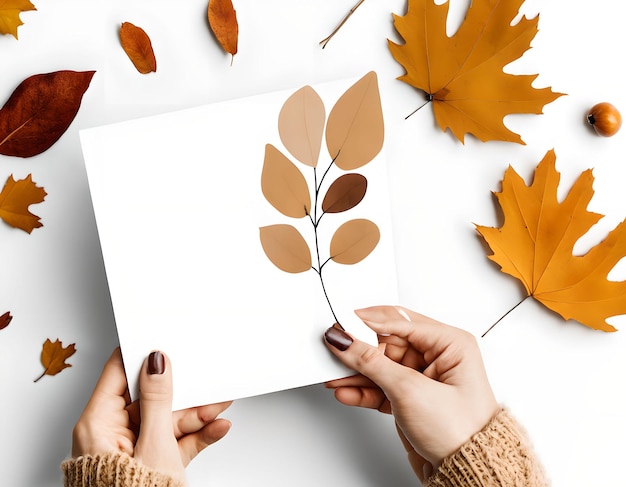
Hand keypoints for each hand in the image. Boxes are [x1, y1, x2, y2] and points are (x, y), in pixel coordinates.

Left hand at [71, 348, 231, 483]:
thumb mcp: (154, 444)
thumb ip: (158, 400)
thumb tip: (156, 364)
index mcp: (98, 424)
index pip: (118, 373)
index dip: (141, 356)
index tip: (164, 342)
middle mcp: (110, 435)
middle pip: (149, 399)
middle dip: (182, 392)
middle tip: (204, 378)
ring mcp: (131, 451)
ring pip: (166, 421)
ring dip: (195, 415)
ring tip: (219, 405)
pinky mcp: (148, 465)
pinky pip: (173, 442)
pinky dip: (195, 436)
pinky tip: (215, 428)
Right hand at [324, 306, 498, 480]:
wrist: (468, 473)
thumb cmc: (462, 431)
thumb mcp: (410, 390)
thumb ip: (372, 362)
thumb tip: (346, 340)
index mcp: (450, 343)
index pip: (400, 321)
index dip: (367, 321)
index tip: (341, 324)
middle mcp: (438, 357)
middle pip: (387, 343)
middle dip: (359, 350)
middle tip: (334, 350)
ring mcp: (423, 378)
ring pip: (381, 366)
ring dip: (356, 373)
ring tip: (334, 375)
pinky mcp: (411, 398)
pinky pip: (381, 386)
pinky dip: (363, 390)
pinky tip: (346, 391)